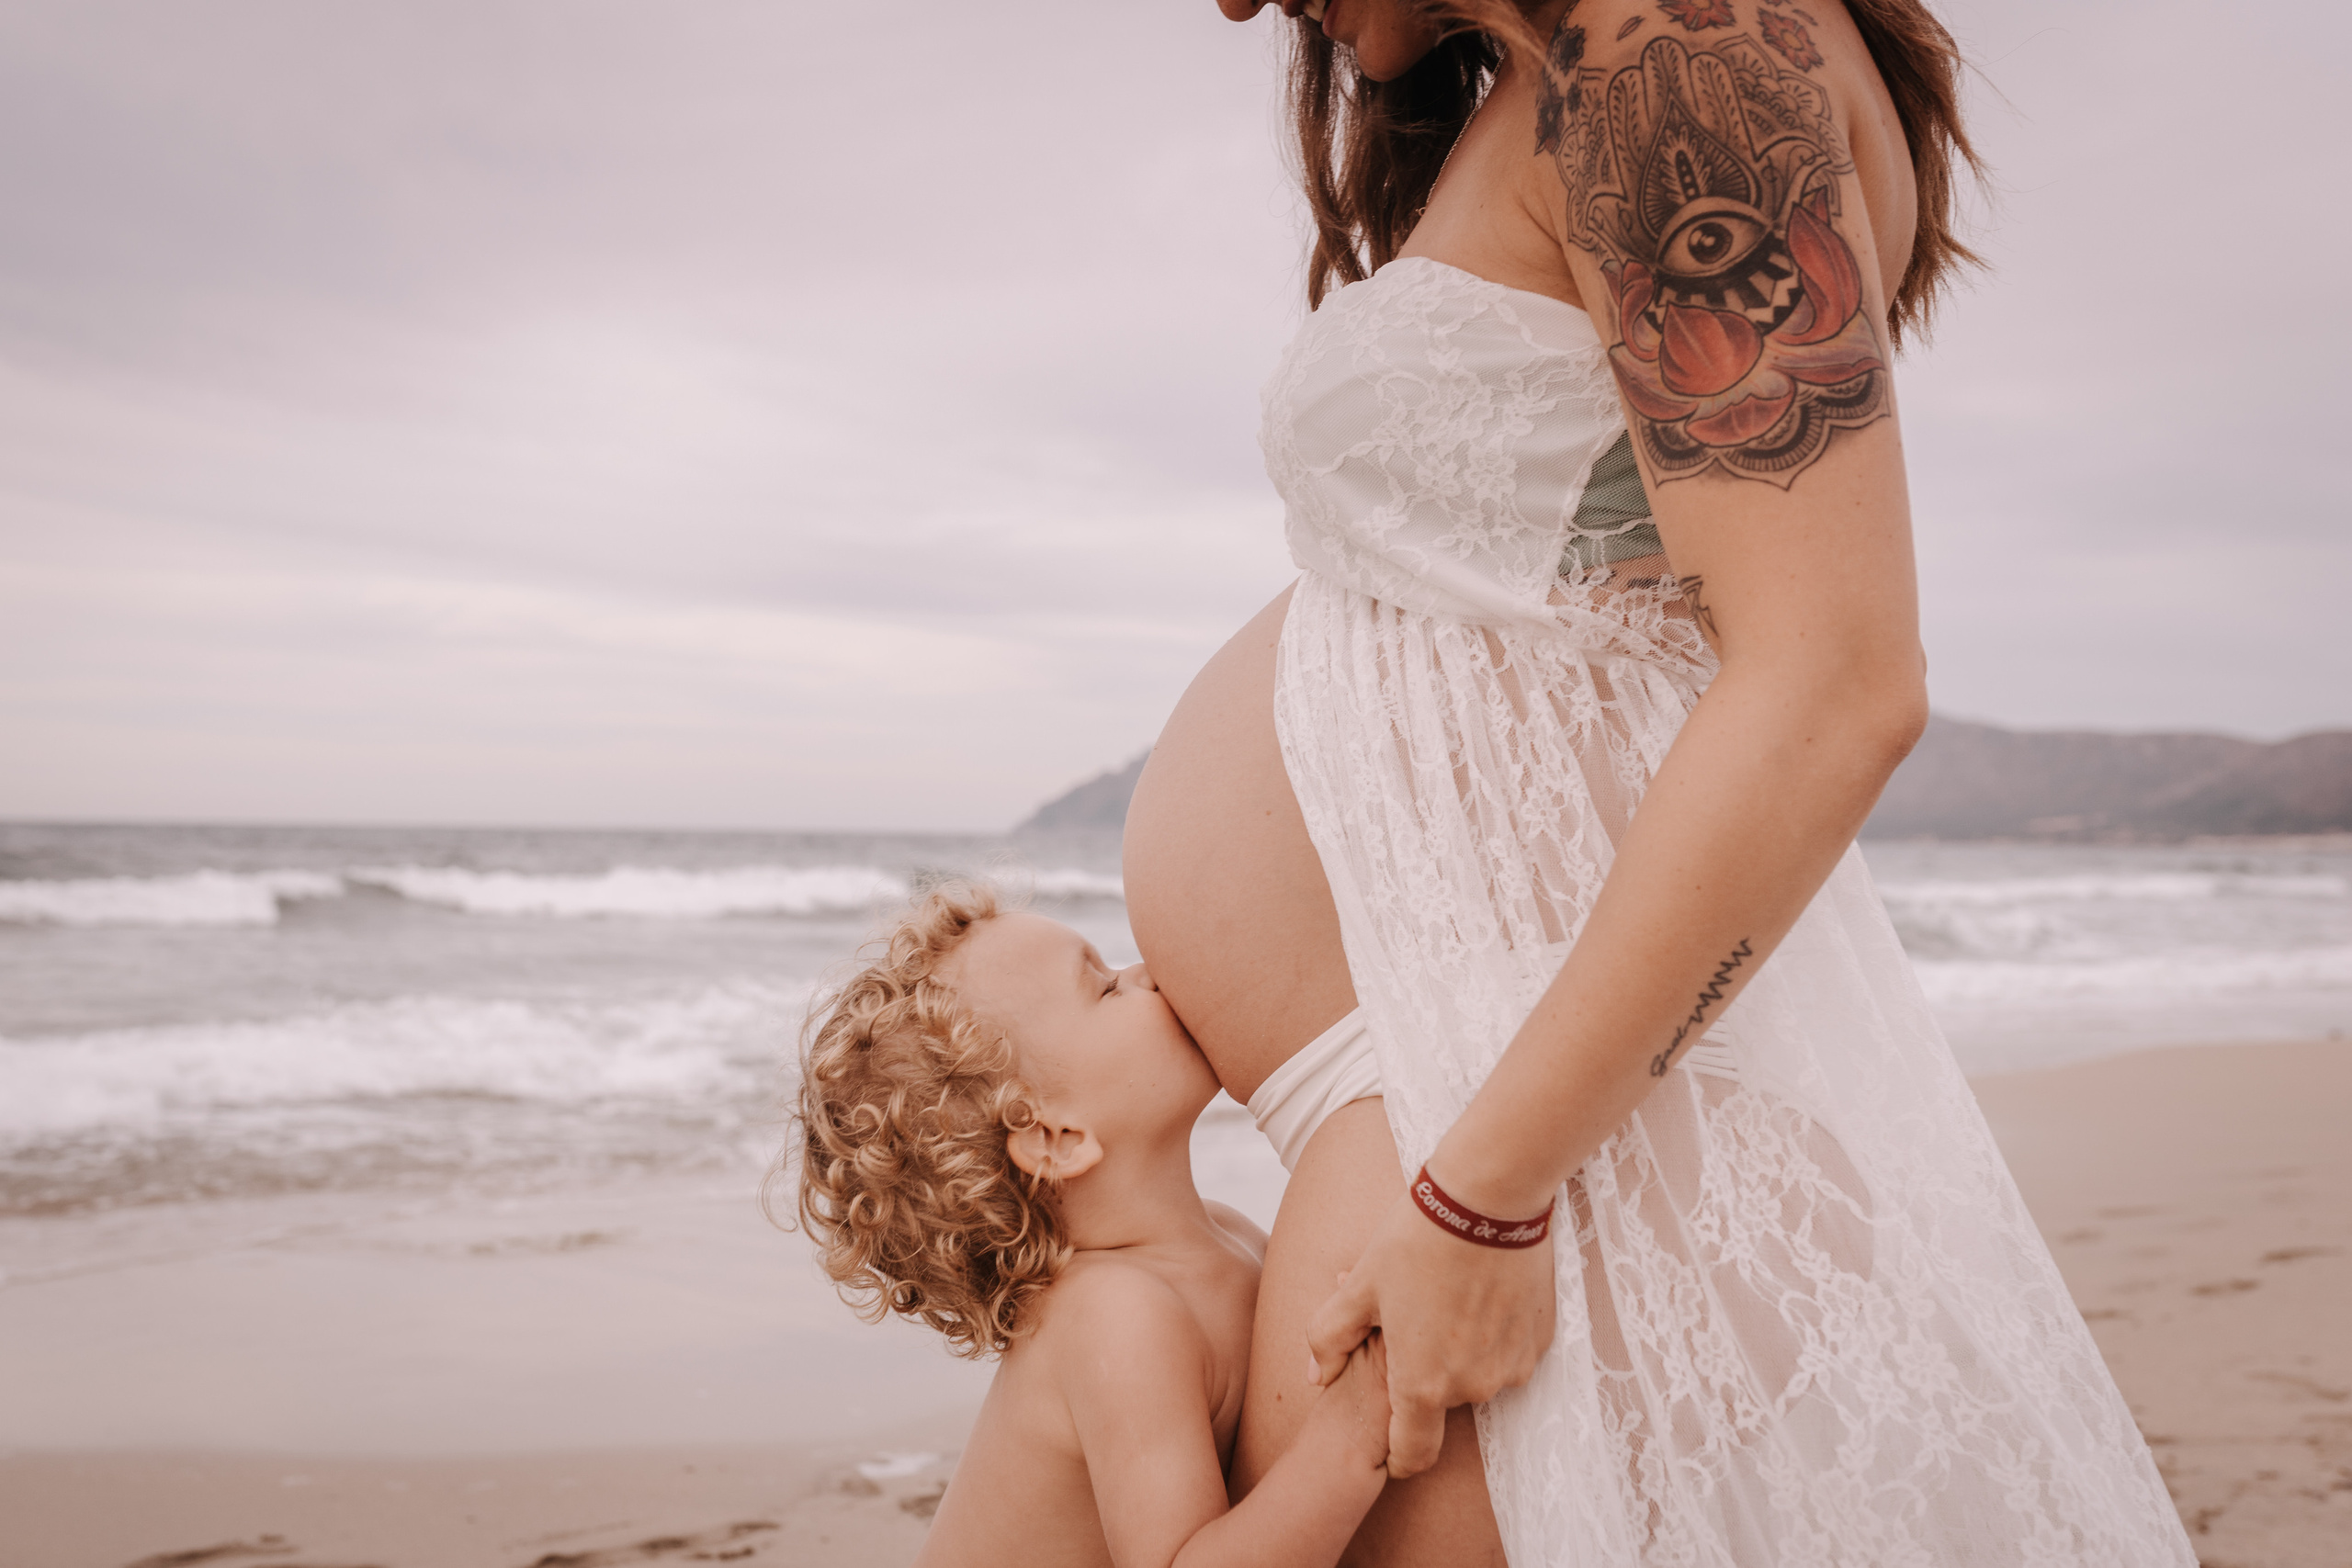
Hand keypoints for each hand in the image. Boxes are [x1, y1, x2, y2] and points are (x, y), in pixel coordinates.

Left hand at [1305, 1190, 1555, 1477]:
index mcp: (1422, 1385)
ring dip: (1459, 1353)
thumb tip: (1316, 1376)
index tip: (1388, 1446)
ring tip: (1445, 1295)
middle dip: (1425, 1374)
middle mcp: (1472, 1388)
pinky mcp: (1539, 1341)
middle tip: (1413, 1317)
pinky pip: (1506, 1354)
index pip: (1412, 1455)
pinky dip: (1490, 1335)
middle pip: (1443, 1403)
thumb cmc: (1416, 1239)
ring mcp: (1511, 1366)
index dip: (1396, 1456)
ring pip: (1476, 1377)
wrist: (1489, 1197)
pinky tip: (1477, 1291)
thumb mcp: (1360, 1286)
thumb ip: (1330, 1339)